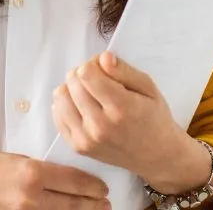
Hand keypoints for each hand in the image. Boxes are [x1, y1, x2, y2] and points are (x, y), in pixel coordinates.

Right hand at [0, 151, 109, 209]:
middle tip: (107, 203)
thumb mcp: (13, 158)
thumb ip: (39, 168)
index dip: (94, 187)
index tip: (104, 188)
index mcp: (32, 173)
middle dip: (94, 204)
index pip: (76, 181)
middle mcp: (31, 197)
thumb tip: (62, 175)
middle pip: (74, 204)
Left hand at [52, 53, 208, 193]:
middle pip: (72, 83)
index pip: (86, 73)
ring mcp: (86, 139)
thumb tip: (102, 58)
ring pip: (60, 98)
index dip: (93, 64)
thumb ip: (124, 71)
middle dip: (82, 74)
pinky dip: (66, 105)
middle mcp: (100, 125)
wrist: (155, 155)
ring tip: (88, 92)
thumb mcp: (149, 88)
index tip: (103, 69)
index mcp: (121, 107)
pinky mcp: (78, 147)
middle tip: (98, 80)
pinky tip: (81, 106)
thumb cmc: (154, 117)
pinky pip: (57, 116)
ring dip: (72, 88)